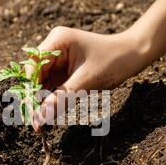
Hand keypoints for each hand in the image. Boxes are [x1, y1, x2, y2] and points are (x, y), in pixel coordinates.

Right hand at [25, 27, 144, 131]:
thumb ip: (61, 99)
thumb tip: (40, 119)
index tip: (33, 112)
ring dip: (43, 101)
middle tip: (37, 123)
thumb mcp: (86, 82)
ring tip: (43, 123)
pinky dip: (52, 99)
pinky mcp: (65, 69)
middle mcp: (54, 47)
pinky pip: (53, 86)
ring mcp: (59, 58)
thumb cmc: (113, 62)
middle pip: (35, 75)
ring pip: (42, 83)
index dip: (31, 88)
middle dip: (36, 97)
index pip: (33, 66)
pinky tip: (51, 113)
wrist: (134, 56)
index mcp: (57, 41)